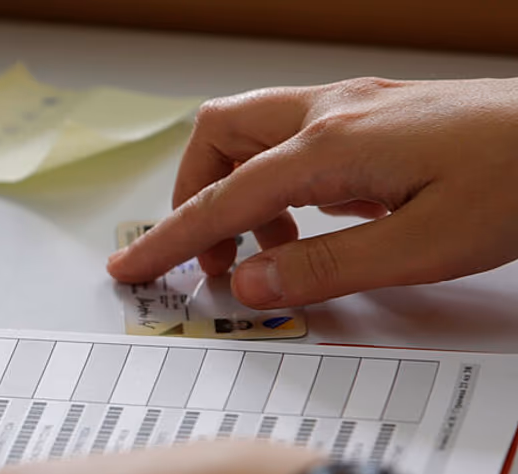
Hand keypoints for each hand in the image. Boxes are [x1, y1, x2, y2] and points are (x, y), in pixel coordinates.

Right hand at [106, 77, 517, 307]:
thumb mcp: (424, 246)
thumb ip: (325, 268)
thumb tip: (248, 284)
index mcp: (332, 145)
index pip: (223, 198)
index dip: (170, 239)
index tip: (131, 267)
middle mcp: (333, 113)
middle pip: (219, 135)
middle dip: (195, 194)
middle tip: (205, 256)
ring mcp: (355, 107)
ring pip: (253, 131)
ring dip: (238, 188)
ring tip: (268, 249)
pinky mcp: (377, 115)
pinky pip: (295, 140)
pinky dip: (281, 183)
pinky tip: (317, 221)